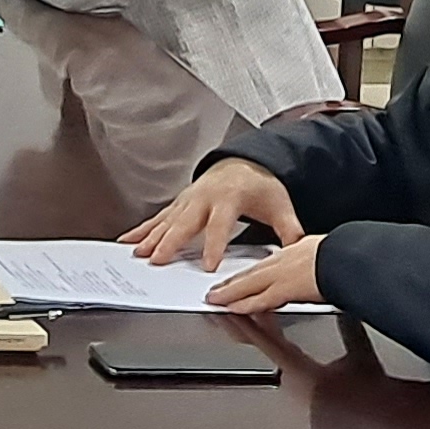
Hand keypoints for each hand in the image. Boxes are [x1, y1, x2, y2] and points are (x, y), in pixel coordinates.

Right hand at [123, 154, 301, 268]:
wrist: (245, 163)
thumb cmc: (261, 187)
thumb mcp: (280, 207)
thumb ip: (290, 231)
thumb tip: (299, 251)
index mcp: (230, 198)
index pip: (220, 225)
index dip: (214, 245)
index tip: (208, 265)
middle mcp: (205, 197)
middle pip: (185, 222)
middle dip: (170, 242)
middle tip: (158, 259)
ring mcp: (189, 199)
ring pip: (167, 220)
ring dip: (151, 237)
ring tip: (138, 253)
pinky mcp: (180, 203)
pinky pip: (158, 217)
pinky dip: (143, 229)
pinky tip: (129, 241)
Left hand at [206, 233, 331, 315]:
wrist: (349, 256)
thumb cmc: (343, 255)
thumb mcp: (325, 253)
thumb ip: (315, 264)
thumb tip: (318, 272)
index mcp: (294, 253)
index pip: (265, 266)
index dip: (249, 275)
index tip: (237, 280)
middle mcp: (284, 262)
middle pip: (252, 274)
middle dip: (232, 283)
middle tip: (215, 290)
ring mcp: (283, 275)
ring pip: (250, 285)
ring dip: (230, 292)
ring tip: (216, 298)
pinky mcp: (286, 289)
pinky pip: (260, 298)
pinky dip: (245, 303)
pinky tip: (233, 307)